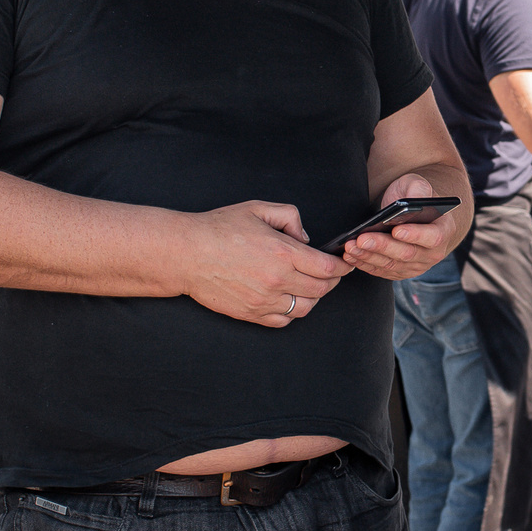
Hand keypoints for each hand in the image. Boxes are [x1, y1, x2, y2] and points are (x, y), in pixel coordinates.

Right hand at [177, 200, 349, 327]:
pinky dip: (292, 312)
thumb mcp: (258, 209)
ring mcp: (264, 301)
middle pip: (321, 289)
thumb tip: (306, 238)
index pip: (327, 267)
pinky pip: (283, 321)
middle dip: (332, 281)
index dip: (342, 266)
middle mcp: (277, 280)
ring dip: (313, 298)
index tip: (345, 262)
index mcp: (282, 253)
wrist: (186, 254)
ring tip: (310, 285)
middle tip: (331, 273)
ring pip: (305, 308)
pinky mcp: (251, 314)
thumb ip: (290, 217)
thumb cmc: (219, 229)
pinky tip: (289, 298)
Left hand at [342, 173, 458, 280]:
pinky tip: (350, 256)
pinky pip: (382, 271)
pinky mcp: (400, 272)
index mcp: (443, 230)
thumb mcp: (417, 185)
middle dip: (382, 246)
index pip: (432, 237)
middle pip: (407, 254)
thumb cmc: (413, 197)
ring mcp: (417, 265)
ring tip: (351, 246)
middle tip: (362, 238)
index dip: (415, 235)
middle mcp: (433, 253)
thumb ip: (418, 189)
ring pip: (392, 265)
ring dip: (369, 256)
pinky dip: (365, 264)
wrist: (410, 213)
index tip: (396, 230)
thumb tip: (412, 200)